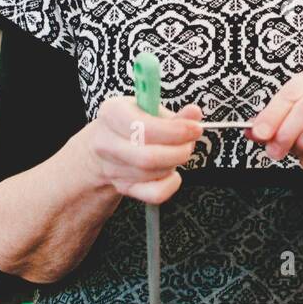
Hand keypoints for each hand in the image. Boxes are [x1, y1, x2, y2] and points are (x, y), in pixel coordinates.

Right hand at [82, 97, 202, 204]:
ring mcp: (112, 168)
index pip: (144, 128)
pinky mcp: (123, 187)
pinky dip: (170, 185)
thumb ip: (175, 114)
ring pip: (152, 174)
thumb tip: (194, 113)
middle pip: (148, 157)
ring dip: (174, 163)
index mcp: (112, 113)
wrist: (107, 144)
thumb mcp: (151, 109)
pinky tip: (172, 173)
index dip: (175, 131)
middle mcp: (106, 142)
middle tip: (190, 144)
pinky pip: (154, 194)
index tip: (196, 128)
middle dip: (178, 152)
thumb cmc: (134, 122)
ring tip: (178, 151)